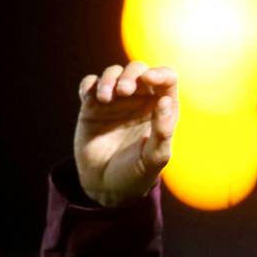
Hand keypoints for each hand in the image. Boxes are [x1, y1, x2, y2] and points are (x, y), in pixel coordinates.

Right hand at [73, 62, 178, 207]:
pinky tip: (90, 97)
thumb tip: (165, 100)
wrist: (106, 186)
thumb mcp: (154, 157)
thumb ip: (163, 131)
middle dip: (132, 74)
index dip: (161, 74)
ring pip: (114, 73)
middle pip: (139, 70)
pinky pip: (90, 83)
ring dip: (110, 78)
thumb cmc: (137, 173)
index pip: (167, 79)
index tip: (150, 80)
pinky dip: (90, 84)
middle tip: (124, 91)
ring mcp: (116, 101)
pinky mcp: (92, 106)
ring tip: (104, 97)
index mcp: (161, 108)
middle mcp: (140, 100)